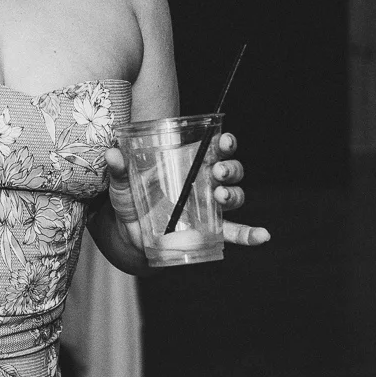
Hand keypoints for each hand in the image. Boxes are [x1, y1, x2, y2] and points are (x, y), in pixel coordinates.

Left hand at [104, 132, 270, 249]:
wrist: (128, 234)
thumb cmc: (130, 201)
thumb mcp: (122, 185)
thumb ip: (119, 170)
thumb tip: (112, 153)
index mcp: (188, 165)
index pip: (215, 149)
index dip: (225, 143)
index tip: (224, 140)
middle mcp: (204, 184)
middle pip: (230, 171)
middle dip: (230, 168)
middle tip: (217, 170)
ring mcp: (209, 208)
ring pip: (234, 197)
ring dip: (233, 194)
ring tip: (220, 195)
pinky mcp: (209, 232)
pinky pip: (236, 232)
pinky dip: (251, 235)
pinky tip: (263, 236)